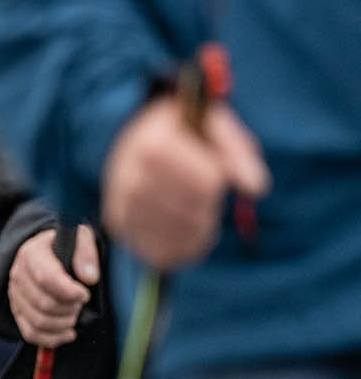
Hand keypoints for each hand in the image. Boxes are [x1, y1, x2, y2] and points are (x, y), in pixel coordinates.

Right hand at [8, 224, 99, 347]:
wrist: (50, 252)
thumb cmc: (68, 246)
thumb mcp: (81, 238)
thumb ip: (86, 253)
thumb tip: (89, 278)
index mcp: (31, 253)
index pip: (46, 278)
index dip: (69, 291)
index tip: (84, 294)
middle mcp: (18, 275)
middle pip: (43, 303)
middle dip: (69, 308)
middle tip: (82, 302)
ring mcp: (15, 295)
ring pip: (38, 321)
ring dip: (64, 323)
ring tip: (76, 314)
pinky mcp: (17, 312)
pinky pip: (30, 333)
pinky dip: (52, 339)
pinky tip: (69, 333)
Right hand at [101, 96, 268, 270]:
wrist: (136, 140)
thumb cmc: (184, 133)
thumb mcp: (215, 126)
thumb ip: (238, 152)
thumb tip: (257, 188)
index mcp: (152, 143)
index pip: (207, 182)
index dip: (221, 179)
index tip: (214, 167)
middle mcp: (129, 176)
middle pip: (194, 211)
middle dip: (210, 204)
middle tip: (204, 191)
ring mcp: (122, 203)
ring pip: (181, 234)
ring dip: (201, 225)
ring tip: (198, 208)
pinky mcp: (120, 225)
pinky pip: (163, 251)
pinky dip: (185, 244)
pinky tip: (187, 226)